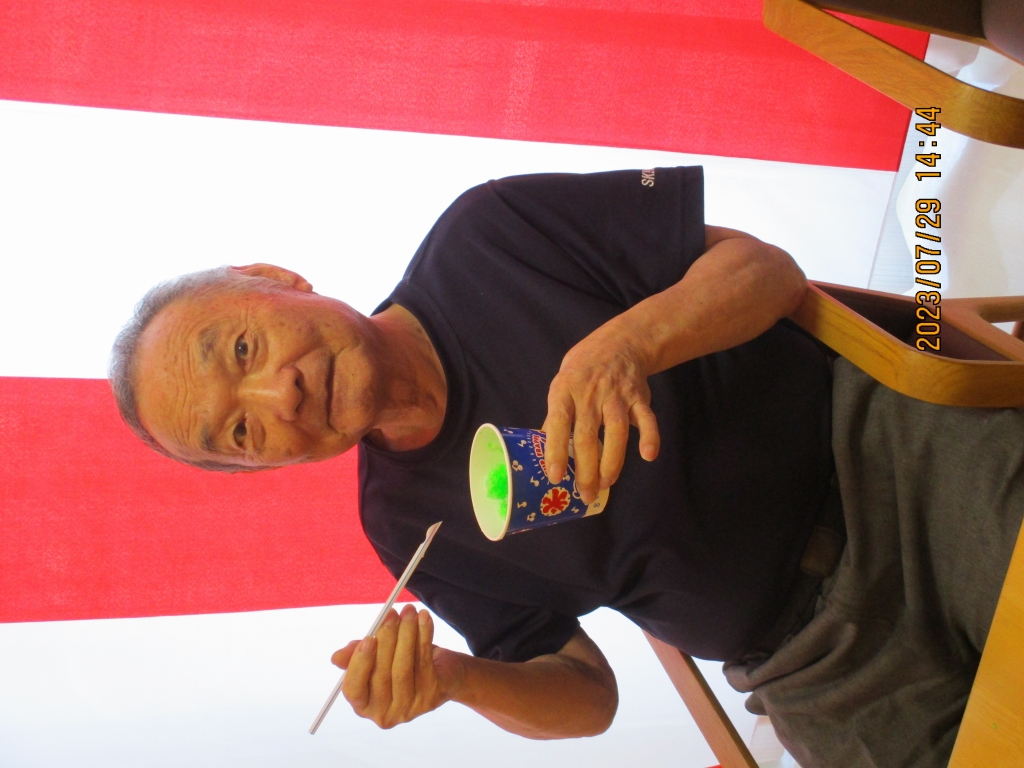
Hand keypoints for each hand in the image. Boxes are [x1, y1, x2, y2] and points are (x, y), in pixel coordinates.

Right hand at [333, 605, 461, 728]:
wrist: (443, 672)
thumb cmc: (400, 662)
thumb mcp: (376, 657)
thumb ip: (356, 656)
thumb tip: (336, 657)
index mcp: (365, 705)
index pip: (354, 690)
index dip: (359, 664)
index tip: (368, 638)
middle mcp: (385, 712)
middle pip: (381, 674)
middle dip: (386, 639)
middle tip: (391, 613)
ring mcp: (409, 707)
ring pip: (403, 667)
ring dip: (406, 633)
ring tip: (409, 610)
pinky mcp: (431, 695)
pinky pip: (424, 661)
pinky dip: (424, 635)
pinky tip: (424, 618)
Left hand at [541, 322, 660, 503]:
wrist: (619, 344)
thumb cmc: (582, 372)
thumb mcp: (562, 387)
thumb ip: (556, 419)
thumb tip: (543, 453)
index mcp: (564, 391)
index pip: (559, 423)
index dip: (556, 450)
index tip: (555, 476)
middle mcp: (589, 393)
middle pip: (588, 435)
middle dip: (587, 469)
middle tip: (586, 494)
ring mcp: (616, 395)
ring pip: (616, 431)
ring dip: (612, 461)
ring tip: (606, 484)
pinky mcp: (638, 397)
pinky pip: (646, 419)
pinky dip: (650, 436)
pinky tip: (648, 455)